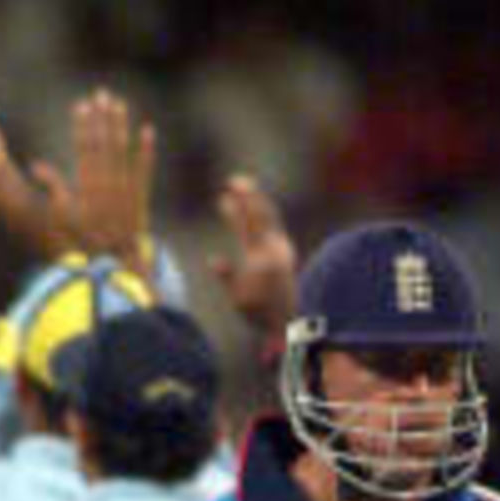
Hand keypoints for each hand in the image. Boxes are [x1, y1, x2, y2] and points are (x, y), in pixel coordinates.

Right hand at [31, 88, 154, 276]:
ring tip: (119, 104)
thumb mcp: (63, 215)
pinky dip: (147, 151)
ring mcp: (125, 189)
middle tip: (102, 93)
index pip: (84, 147)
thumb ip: (52, 186)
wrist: (115, 262)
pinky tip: (147, 130)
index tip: (82, 104)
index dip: (83, 124)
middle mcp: (107, 183)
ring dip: (121, 125)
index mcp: (87, 186)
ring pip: (123, 151)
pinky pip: (145, 170)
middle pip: (104, 143)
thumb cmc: (86, 240)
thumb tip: (33, 165)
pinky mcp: (141, 197)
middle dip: (102, 116)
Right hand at [209, 174, 296, 342]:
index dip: (234, 210)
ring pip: (270, 217)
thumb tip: (213, 261)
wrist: (287, 320)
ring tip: (246, 188)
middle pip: (261, 214)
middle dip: (248, 195)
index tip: (223, 197)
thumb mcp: (238, 298)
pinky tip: (255, 207)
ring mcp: (282, 249)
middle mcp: (274, 250)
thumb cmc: (258, 313)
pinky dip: (264, 212)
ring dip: (257, 200)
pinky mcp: (286, 250)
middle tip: (235, 180)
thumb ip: (227, 277)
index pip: (246, 227)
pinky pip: (274, 224)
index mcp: (259, 260)